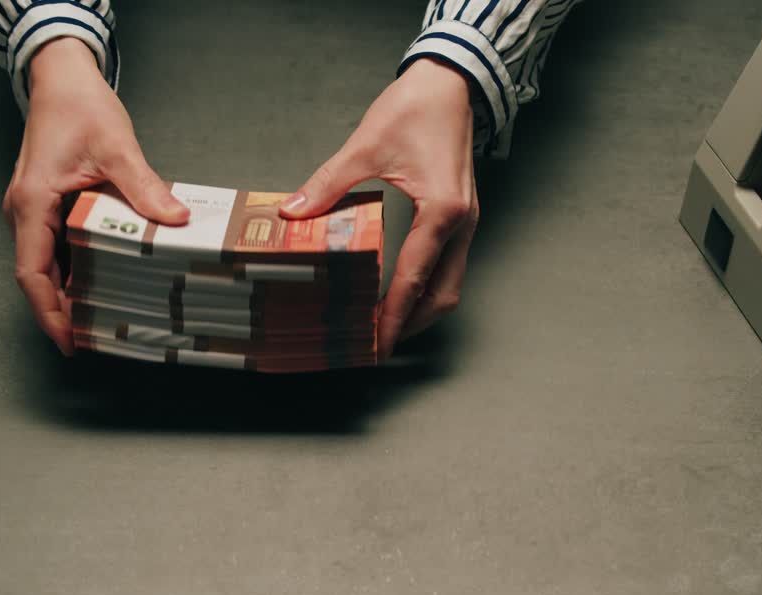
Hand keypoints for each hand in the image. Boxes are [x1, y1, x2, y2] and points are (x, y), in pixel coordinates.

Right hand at [3, 37, 189, 355]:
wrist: (61, 79)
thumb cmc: (79, 106)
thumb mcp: (117, 148)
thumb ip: (144, 188)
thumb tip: (176, 219)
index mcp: (32, 203)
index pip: (31, 273)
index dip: (49, 312)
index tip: (68, 341)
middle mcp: (24, 211)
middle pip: (37, 276)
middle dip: (62, 312)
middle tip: (97, 340)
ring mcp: (32, 210)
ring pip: (45, 265)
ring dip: (68, 293)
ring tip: (102, 320)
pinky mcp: (45, 206)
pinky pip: (56, 248)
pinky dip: (74, 270)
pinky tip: (103, 283)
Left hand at [280, 59, 477, 359]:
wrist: (451, 83)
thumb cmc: (416, 108)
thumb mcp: (366, 146)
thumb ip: (329, 184)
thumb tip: (295, 213)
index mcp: (442, 211)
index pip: (414, 278)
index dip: (392, 316)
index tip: (376, 344)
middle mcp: (461, 223)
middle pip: (442, 295)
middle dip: (410, 325)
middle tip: (377, 344)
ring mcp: (466, 222)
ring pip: (450, 284)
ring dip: (420, 309)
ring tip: (387, 325)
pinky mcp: (461, 216)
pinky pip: (449, 265)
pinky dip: (426, 286)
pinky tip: (400, 290)